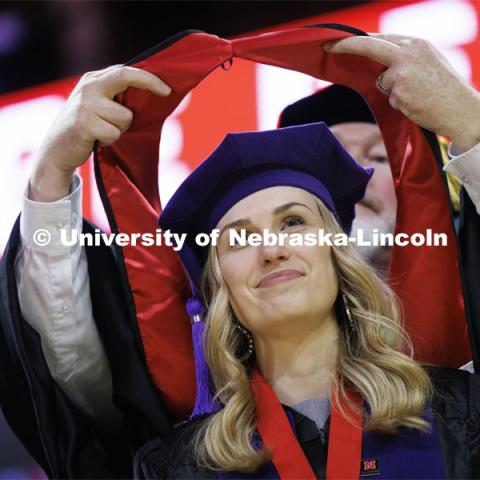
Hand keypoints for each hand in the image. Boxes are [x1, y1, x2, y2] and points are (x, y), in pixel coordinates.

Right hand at [29, 65, 170, 200]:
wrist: (56, 150)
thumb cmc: (84, 129)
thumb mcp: (96, 106)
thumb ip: (114, 97)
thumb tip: (148, 95)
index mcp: (92, 80)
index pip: (124, 71)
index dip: (148, 77)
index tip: (167, 89)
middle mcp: (88, 87)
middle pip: (125, 78)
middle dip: (150, 83)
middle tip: (166, 93)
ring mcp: (85, 104)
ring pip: (125, 116)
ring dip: (121, 129)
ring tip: (104, 132)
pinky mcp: (84, 123)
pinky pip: (114, 133)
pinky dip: (110, 140)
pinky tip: (97, 140)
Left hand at [324, 34, 479, 152]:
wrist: (462, 110)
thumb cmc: (445, 89)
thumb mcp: (428, 63)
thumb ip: (404, 58)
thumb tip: (378, 63)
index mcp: (416, 43)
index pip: (380, 37)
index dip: (357, 39)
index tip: (336, 40)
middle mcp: (408, 53)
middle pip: (369, 46)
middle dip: (345, 46)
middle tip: (326, 48)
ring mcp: (402, 73)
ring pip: (381, 81)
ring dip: (392, 90)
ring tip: (417, 94)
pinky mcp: (398, 93)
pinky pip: (389, 98)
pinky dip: (398, 103)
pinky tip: (416, 103)